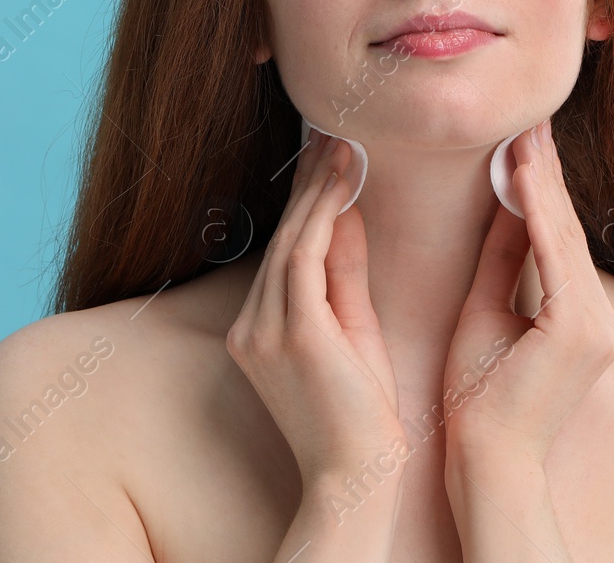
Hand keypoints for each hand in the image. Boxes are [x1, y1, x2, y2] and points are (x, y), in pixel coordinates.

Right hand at [226, 131, 407, 492]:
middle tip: (335, 135)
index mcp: (258, 331)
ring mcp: (265, 332)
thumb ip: (345, 274)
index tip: (330, 160)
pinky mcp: (293, 335)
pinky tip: (343, 184)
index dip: (307, 202)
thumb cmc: (362, 415)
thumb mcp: (353, 331)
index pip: (286, 250)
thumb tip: (348, 213)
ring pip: (294, 241)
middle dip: (311, 185)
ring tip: (343, 146)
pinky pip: (305, 259)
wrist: (356, 478)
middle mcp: (251, 328)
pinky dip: (325, 216)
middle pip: (285, 238)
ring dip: (319, 190)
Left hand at [442, 117, 613, 469]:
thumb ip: (500, 261)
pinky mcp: (580, 332)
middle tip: (528, 120)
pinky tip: (519, 175)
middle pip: (564, 230)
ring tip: (522, 133)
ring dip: (539, 182)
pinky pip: (554, 258)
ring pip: (562, 237)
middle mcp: (598, 319)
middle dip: (542, 173)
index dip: (538, 188)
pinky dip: (536, 214)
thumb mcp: (486, 313)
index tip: (521, 142)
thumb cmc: (479, 402)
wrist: (485, 463)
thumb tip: (503, 205)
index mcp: (579, 319)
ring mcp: (595, 326)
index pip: (555, 239)